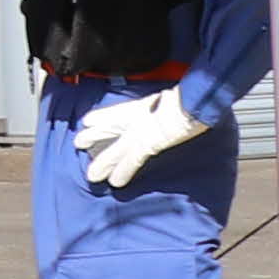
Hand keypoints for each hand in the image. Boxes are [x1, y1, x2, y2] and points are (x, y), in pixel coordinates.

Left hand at [72, 88, 210, 189]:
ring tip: (91, 175)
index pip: (123, 111)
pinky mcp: (149, 140)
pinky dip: (123, 170)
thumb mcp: (182, 96)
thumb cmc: (196, 95)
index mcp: (150, 103)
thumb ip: (175, 101)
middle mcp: (143, 115)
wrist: (199, 97)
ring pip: (118, 148)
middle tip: (79, 141)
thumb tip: (177, 103)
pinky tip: (115, 182)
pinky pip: (133, 159)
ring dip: (105, 162)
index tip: (90, 120)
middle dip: (97, 135)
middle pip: (113, 126)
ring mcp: (144, 128)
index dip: (105, 117)